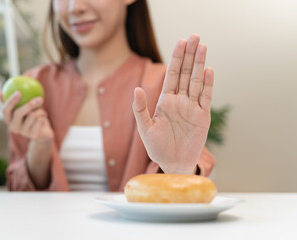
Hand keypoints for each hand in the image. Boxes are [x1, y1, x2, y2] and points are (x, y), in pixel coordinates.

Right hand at [0, 92, 54, 143]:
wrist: (43, 131)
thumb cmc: (31, 115)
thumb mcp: (23, 107)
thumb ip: (13, 100)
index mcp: (8, 120)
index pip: (5, 110)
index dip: (10, 101)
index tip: (19, 92)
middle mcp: (14, 127)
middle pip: (18, 113)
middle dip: (29, 104)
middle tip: (40, 98)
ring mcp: (23, 132)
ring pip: (32, 115)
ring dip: (40, 110)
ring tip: (41, 111)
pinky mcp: (33, 135)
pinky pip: (40, 120)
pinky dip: (43, 116)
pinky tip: (43, 117)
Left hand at [132, 34, 213, 173]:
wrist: (173, 164)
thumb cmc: (158, 148)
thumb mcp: (145, 129)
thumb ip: (140, 109)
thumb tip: (136, 88)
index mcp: (165, 101)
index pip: (172, 75)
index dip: (176, 58)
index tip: (180, 41)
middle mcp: (180, 100)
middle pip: (186, 73)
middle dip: (189, 55)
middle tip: (194, 36)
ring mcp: (192, 107)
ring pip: (196, 81)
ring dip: (200, 64)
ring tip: (202, 47)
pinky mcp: (203, 117)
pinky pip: (205, 97)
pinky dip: (208, 84)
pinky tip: (209, 70)